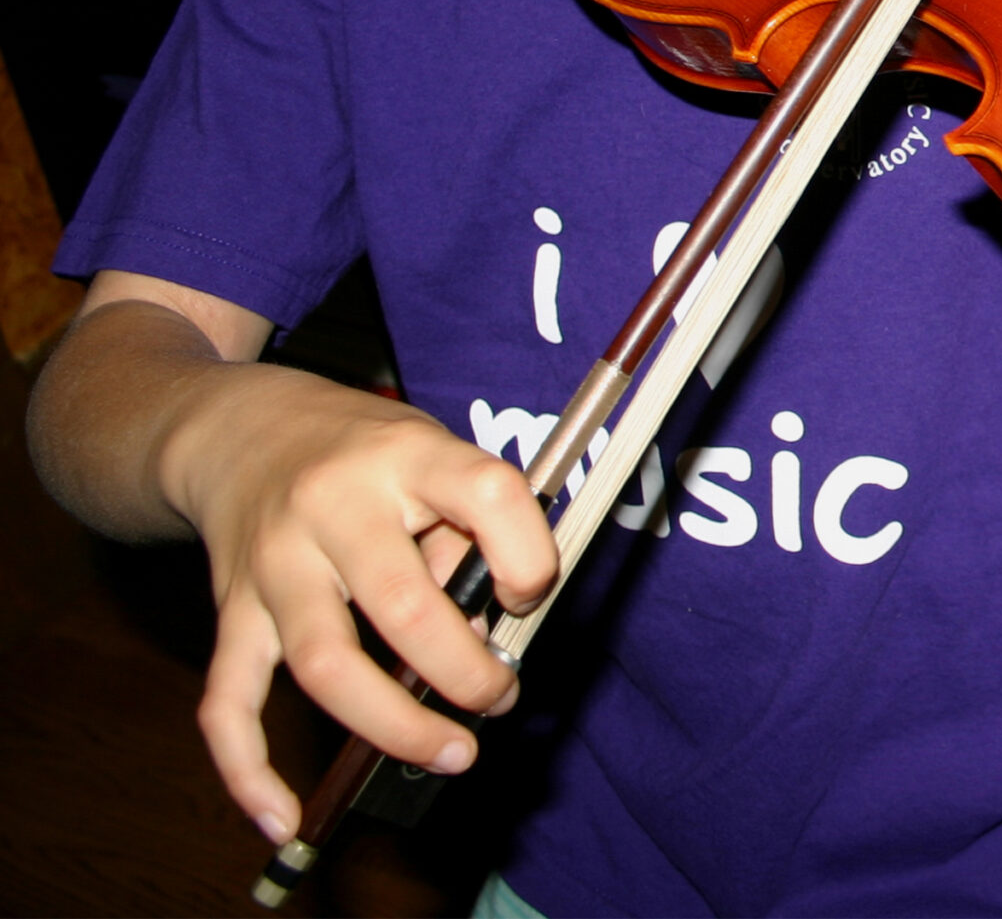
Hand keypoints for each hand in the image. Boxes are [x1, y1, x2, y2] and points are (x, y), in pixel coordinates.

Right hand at [166, 362, 558, 843]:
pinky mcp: (231, 612)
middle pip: (402, 607)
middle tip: (501, 696)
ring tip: (452, 753)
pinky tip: (283, 814)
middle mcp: (333, 507)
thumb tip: (487, 630)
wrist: (241, 429)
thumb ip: (469, 530)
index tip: (531, 593)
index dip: (527, 555)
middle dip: (466, 672)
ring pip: (324, 664)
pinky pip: (228, 701)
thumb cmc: (367, 451)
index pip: (488, 495)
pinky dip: (247, 767)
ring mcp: (274, 564)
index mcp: (407, 456)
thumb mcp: (432, 453)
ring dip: (394, 725)